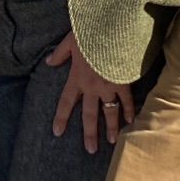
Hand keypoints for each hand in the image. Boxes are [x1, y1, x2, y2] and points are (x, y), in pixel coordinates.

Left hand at [46, 31, 134, 153]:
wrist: (110, 31)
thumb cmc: (89, 34)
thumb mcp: (70, 41)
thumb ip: (60, 53)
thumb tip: (48, 61)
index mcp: (76, 78)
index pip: (66, 102)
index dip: (61, 117)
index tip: (57, 132)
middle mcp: (92, 87)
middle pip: (89, 114)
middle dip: (89, 133)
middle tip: (90, 149)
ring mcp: (108, 87)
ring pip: (109, 112)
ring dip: (110, 127)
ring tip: (111, 142)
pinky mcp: (122, 82)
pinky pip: (126, 100)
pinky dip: (129, 110)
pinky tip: (131, 121)